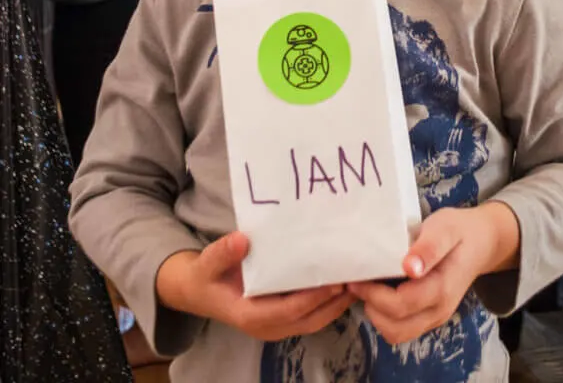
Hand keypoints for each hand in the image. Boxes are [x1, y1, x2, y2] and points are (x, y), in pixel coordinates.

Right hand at [156, 232, 354, 341]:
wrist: (199, 290)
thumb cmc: (205, 276)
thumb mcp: (206, 263)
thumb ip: (222, 253)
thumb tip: (241, 240)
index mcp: (250, 315)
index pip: (289, 311)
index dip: (313, 298)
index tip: (335, 281)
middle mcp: (267, 326)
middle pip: (309, 319)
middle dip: (335, 302)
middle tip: (358, 277)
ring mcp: (276, 325)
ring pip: (314, 320)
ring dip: (337, 303)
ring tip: (359, 279)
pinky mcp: (282, 317)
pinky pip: (310, 314)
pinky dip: (328, 301)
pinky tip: (342, 281)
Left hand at [348, 203, 518, 345]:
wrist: (481, 241)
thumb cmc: (459, 230)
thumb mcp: (445, 228)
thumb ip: (429, 247)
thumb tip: (410, 268)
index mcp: (442, 289)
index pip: (400, 305)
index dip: (373, 294)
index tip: (357, 275)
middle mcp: (439, 310)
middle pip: (395, 327)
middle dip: (370, 307)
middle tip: (357, 281)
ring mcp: (435, 317)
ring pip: (396, 333)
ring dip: (376, 315)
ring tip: (366, 287)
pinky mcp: (429, 316)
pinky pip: (401, 328)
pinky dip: (384, 316)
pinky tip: (379, 291)